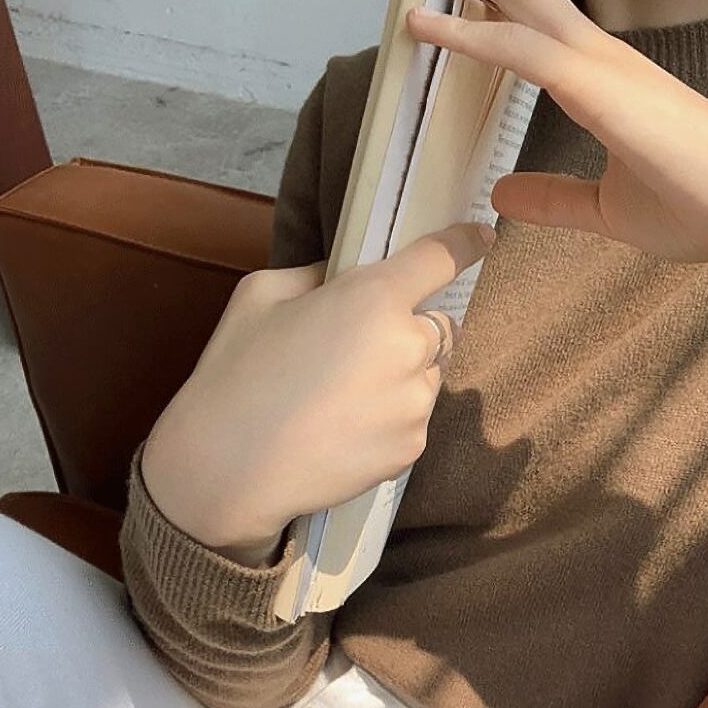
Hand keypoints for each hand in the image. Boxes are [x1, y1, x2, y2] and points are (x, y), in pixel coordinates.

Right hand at [141, 223, 493, 556]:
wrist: (227, 470)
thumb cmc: (236, 374)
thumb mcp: (262, 294)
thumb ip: (320, 275)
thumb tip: (345, 279)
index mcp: (374, 298)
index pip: (441, 258)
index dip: (464, 244)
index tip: (481, 237)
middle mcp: (409, 348)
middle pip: (440, 325)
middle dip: (411, 327)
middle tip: (359, 346)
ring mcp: (415, 403)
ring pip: (428, 375)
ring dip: (403, 374)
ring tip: (343, 395)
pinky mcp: (412, 447)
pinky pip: (415, 417)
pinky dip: (392, 416)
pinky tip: (344, 427)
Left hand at [387, 0, 707, 265]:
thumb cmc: (701, 207)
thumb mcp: (606, 209)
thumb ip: (554, 198)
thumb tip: (502, 195)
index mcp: (602, 81)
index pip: (532, 24)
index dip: (483, 6)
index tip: (439, 1)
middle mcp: (601, 59)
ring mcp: (605, 67)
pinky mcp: (607, 91)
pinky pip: (529, 52)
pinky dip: (476, 38)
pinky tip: (430, 31)